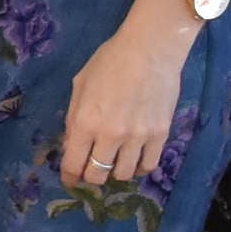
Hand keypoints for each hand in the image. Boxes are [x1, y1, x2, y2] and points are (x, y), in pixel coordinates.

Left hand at [58, 0, 202, 189]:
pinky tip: (134, 159)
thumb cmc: (108, 62)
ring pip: (123, 174)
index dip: (70, 177)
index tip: (70, 180)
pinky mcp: (160, 136)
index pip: (73, 164)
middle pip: (98, 175)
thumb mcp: (80, 86)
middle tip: (91, 169)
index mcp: (85, 122)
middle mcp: (110, 135)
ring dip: (115, 171)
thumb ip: (75, 118)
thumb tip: (73, 144)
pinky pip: (148, 166)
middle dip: (91, 176)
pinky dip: (139, 167)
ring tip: (114, 162)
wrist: (149, 51)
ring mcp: (138, 138)